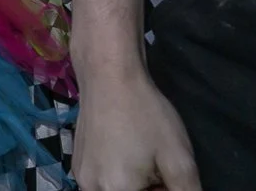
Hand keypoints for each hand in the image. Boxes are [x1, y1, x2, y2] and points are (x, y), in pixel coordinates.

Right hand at [74, 63, 201, 190]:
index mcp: (116, 190)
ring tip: (147, 161)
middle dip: (151, 190)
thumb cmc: (145, 115)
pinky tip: (128, 153)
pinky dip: (120, 177)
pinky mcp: (77, 162)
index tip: (171, 176)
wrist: (107, 76)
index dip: (166, 190)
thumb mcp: (178, 158)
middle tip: (162, 169)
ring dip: (136, 186)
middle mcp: (91, 188)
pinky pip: (103, 181)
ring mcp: (80, 175)